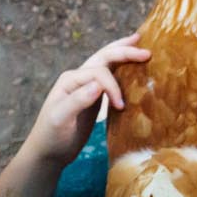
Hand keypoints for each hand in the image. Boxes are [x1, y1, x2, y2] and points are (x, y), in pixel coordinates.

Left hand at [24, 33, 150, 165]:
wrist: (49, 152)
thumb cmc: (51, 136)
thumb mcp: (60, 119)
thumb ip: (77, 100)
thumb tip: (98, 85)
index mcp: (70, 79)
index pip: (99, 73)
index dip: (113, 86)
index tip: (121, 106)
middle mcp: (79, 78)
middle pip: (104, 57)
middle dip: (125, 52)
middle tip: (147, 52)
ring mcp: (87, 87)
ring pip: (107, 63)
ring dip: (123, 53)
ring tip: (140, 44)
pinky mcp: (94, 98)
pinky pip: (111, 78)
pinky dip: (123, 70)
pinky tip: (134, 68)